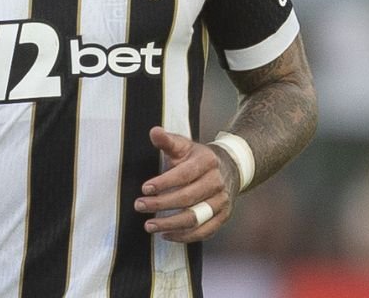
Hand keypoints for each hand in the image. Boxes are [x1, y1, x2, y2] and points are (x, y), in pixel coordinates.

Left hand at [135, 126, 238, 242]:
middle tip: (140, 206)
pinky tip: (166, 234)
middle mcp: (217, 182)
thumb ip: (167, 141)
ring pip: (195, 218)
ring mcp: (221, 202)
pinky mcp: (222, 217)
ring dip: (170, 224)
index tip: (144, 188)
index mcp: (207, 161)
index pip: (184, 174)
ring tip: (148, 225)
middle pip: (188, 197)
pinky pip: (204, 231)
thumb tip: (154, 131)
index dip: (164, 182)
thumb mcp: (184, 146)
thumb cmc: (198, 158)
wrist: (229, 168)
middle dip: (161, 204)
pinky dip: (184, 236)